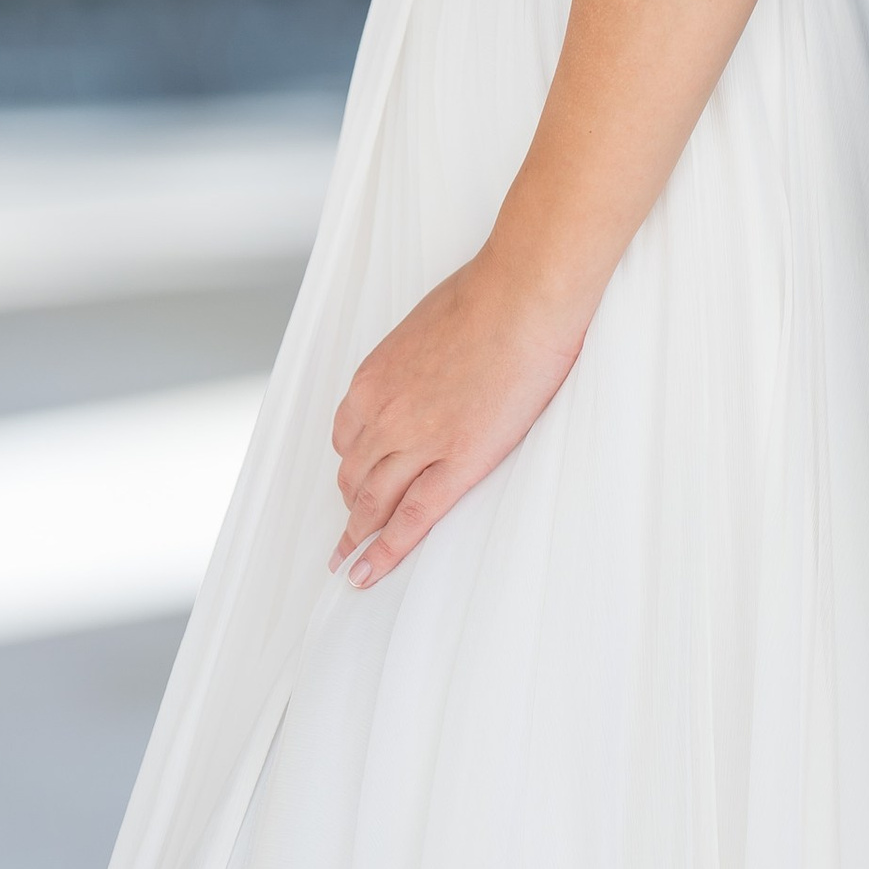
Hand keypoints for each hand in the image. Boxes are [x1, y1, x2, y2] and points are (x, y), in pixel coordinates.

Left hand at [329, 244, 587, 589]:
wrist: (521, 295)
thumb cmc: (486, 296)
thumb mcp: (427, 325)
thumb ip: (416, 360)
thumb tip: (429, 370)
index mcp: (374, 378)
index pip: (348, 435)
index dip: (352, 463)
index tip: (353, 480)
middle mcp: (384, 413)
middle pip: (355, 474)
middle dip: (350, 505)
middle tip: (347, 534)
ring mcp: (418, 441)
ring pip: (373, 501)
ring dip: (358, 536)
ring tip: (351, 563)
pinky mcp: (458, 462)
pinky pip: (412, 517)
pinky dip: (387, 549)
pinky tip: (372, 572)